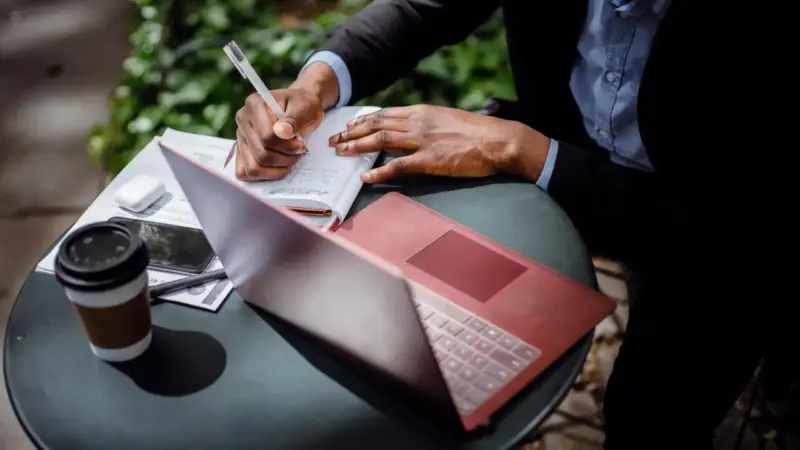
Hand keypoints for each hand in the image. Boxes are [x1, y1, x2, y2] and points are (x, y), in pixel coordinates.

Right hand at [233, 62, 338, 180]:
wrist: (300, 108)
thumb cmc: (303, 106)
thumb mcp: (305, 108)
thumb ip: (294, 119)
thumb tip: (282, 132)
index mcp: (254, 104)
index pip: (267, 136)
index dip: (288, 146)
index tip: (302, 144)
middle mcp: (243, 119)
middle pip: (261, 155)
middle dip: (285, 159)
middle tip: (299, 152)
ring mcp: (240, 136)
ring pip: (253, 168)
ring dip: (276, 170)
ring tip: (291, 160)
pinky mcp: (241, 150)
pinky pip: (244, 173)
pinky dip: (264, 176)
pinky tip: (279, 168)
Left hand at [327, 105, 550, 183]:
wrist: (499, 140)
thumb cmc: (479, 133)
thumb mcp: (449, 120)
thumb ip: (428, 124)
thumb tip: (413, 130)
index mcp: (423, 112)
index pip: (385, 114)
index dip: (363, 120)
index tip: (349, 125)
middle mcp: (418, 122)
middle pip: (377, 125)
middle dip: (352, 132)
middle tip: (334, 139)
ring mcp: (423, 140)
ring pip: (381, 140)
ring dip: (357, 146)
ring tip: (340, 153)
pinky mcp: (430, 160)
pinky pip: (398, 165)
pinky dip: (380, 170)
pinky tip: (366, 176)